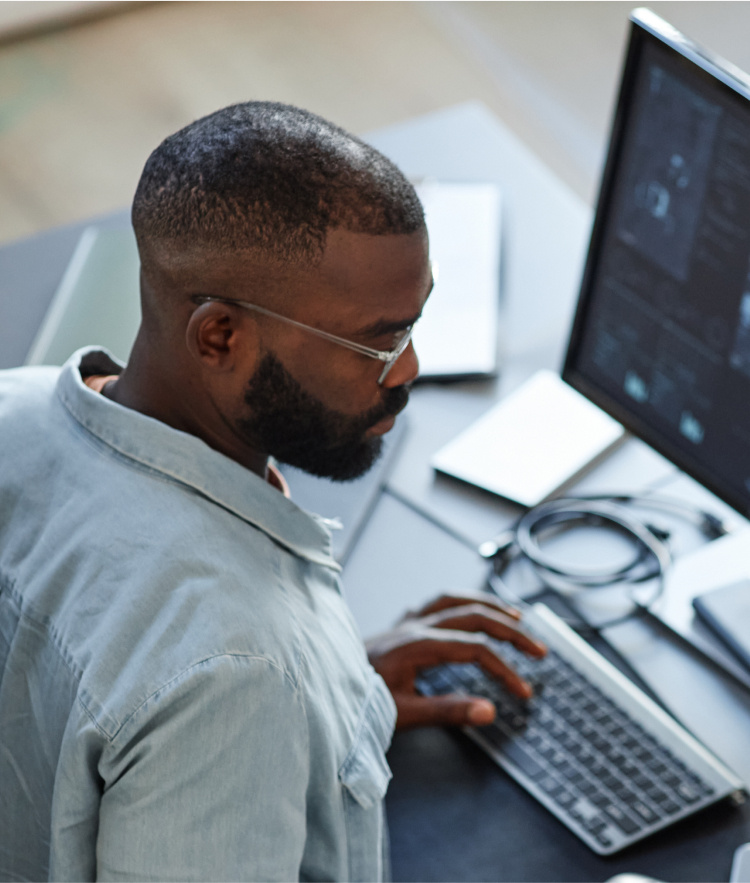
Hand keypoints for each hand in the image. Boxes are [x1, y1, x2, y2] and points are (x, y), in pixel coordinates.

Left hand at [366, 593, 546, 729]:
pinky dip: (460, 602)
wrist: (322, 683)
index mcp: (417, 645)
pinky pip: (436, 603)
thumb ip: (447, 712)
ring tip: (516, 616)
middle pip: (473, 616)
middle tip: (538, 649)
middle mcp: (413, 625)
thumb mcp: (402, 713)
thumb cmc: (357, 700)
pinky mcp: (399, 625)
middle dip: (511, 630)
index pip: (475, 650)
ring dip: (489, 606)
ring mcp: (405, 621)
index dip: (504, 669)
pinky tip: (469, 609)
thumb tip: (489, 712)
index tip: (523, 692)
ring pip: (455, 600)